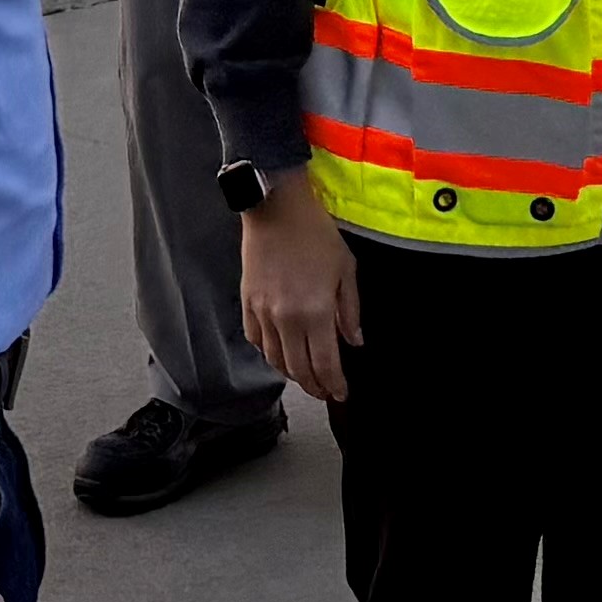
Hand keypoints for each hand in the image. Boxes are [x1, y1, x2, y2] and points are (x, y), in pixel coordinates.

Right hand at [236, 167, 362, 408]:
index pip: (325, 364)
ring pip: (275, 360)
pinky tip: (280, 351)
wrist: (277, 208)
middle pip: (298, 370)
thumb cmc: (316, 234)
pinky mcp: (247, 303)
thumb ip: (350, 310)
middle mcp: (287, 320)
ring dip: (291, 373)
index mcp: (315, 312)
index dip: (334, 384)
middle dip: (314, 386)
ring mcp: (263, 313)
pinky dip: (269, 352)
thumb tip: (354, 341)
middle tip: (324, 390)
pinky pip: (256, 340)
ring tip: (304, 374)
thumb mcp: (346, 269)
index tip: (341, 393)